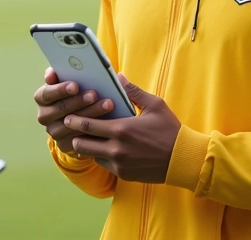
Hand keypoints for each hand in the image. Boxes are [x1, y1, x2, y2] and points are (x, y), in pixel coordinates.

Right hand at [34, 67, 114, 153]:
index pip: (46, 93)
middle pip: (60, 109)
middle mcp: (44, 115)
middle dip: (79, 101)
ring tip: (107, 105)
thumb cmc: (76, 92)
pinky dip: (94, 129)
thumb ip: (65, 73)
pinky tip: (107, 121)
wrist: (79, 118)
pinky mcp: (64, 144)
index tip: (75, 85)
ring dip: (91, 114)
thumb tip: (59, 72)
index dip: (60, 90)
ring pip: (71, 124)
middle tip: (94, 94)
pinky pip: (79, 138)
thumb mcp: (70, 81)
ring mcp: (54, 131)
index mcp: (42, 98)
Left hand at [65, 74, 180, 182]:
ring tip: (88, 137)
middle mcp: (117, 149)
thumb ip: (133, 91)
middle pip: (82, 144)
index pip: (88, 125)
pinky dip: (102, 156)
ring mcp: (119, 164)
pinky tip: (105, 148)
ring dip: (88, 147)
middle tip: (71, 127)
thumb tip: (119, 76)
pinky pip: (105, 164)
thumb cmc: (170, 130)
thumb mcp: (155, 105)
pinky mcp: (124, 174)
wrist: (183, 159)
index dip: (74, 121)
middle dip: (75, 135)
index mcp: (122, 129)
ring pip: (92, 155)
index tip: (67, 116)